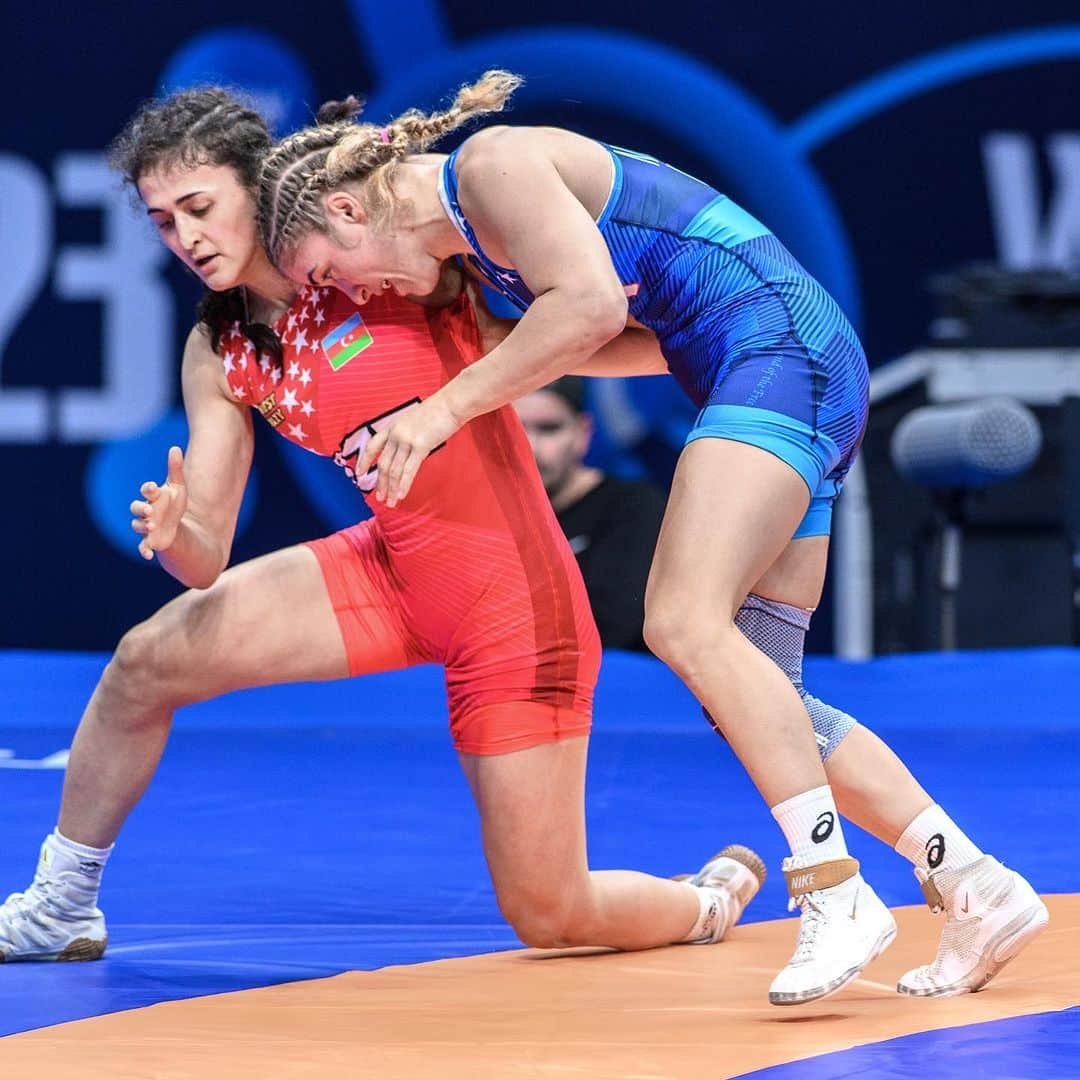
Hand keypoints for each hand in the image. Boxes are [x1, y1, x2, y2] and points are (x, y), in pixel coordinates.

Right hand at [130, 445, 187, 560]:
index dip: (148, 489)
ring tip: (154, 525)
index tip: (154, 487)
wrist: (178, 528)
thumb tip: (174, 447)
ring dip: (143, 525)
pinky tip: (150, 554)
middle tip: (151, 510)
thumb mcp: (179, 488)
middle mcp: (146, 511)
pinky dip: (144, 550)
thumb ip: (175, 469)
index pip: (146, 491)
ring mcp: (147, 526)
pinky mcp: (150, 541)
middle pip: (136, 508)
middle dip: (141, 508)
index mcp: (152, 497)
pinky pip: (142, 546)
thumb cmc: (175, 505)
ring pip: (137, 525)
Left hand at [356, 395, 463, 506]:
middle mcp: (396, 434)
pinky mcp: (420, 446)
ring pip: (394, 470)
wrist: (450, 403)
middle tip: (379, 497)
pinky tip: (400, 495)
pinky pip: (409, 470)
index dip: (364, 461)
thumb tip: (406, 451)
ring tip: (390, 502)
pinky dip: (403, 485)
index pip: (373, 446)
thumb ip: (406, 435)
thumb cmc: (438, 411)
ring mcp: (407, 440)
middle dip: (379, 483)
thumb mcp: (413, 420)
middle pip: (382, 463)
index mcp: (393, 427)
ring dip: (391, 489)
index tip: (359, 473)